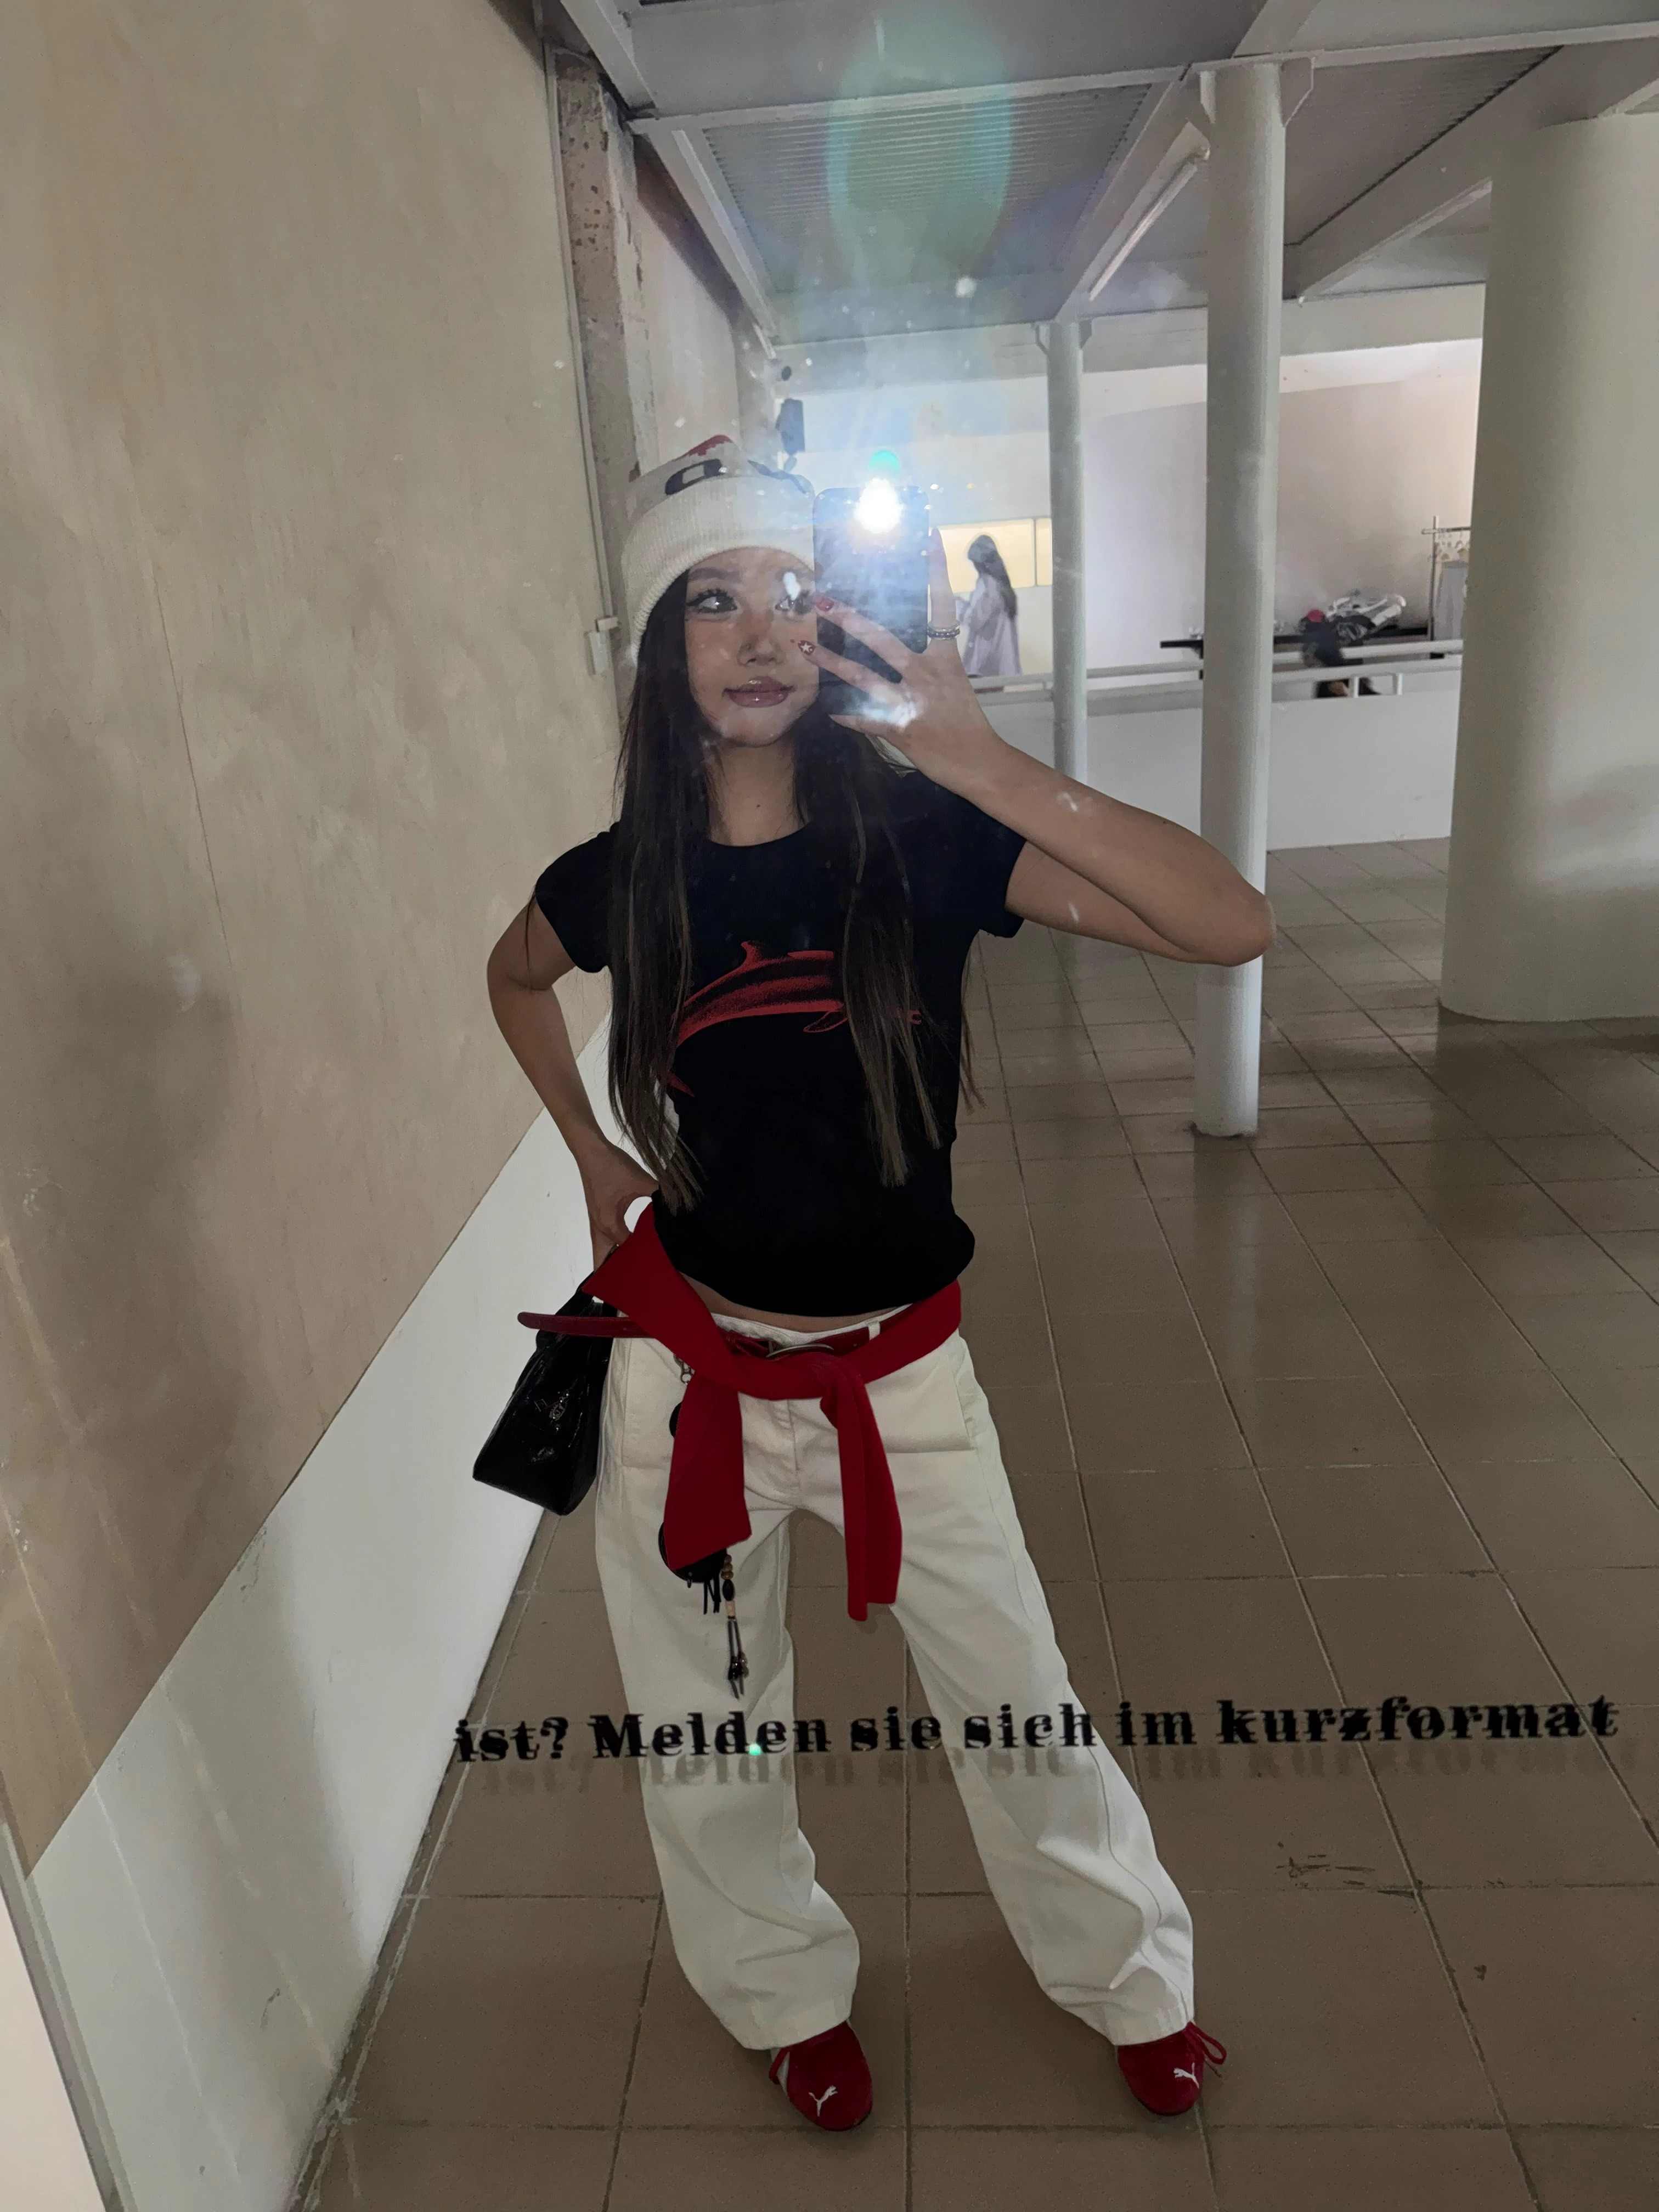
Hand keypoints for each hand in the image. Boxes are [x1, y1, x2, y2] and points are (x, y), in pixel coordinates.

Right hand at [578, 1140, 656, 1268]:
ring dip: (614, 1258)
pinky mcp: (598, 1214)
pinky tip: (631, 1241)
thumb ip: (660, 1196)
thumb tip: (676, 1208)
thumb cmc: (613, 1167)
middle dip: (615, 1273)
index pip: (625, 1252)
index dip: (640, 1259)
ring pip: (602, 1249)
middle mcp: (599, 1228)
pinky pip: (605, 1236)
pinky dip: (615, 1244)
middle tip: (636, 1280)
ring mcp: (596, 1221)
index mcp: (609, 1224)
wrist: (591, 1150)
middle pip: (602, 1260)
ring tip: (634, 1267)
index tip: (656, 1267)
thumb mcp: (641, 1181)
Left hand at [804, 532, 1004, 783]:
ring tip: (805, 649)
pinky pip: (866, 719)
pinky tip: (828, 711)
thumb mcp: (956, 684)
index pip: (942, 607)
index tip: (929, 538)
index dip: (936, 572)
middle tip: (825, 601)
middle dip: (851, 619)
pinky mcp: (900, 729)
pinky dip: (847, 716)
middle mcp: (926, 675)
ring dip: (830, 662)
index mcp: (945, 660)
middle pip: (884, 639)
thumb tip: (909, 644)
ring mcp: (911, 702)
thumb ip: (932, 663)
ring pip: (862, 677)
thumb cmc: (968, 722)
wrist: (979, 761)